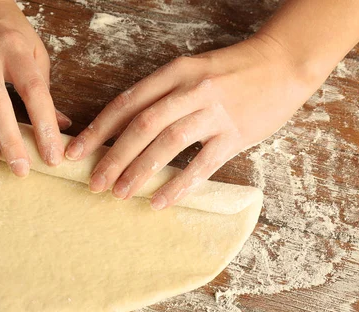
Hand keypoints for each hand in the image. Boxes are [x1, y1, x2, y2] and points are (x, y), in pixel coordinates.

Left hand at [65, 36, 319, 208]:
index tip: (75, 153)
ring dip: (139, 171)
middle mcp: (189, 90)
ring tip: (119, 194)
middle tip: (93, 182)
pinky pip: (202, 164)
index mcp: (173, 73)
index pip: (125, 104)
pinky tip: (160, 202)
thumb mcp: (191, 72)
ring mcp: (214, 112)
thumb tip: (124, 132)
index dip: (97, 131)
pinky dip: (179, 185)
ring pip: (167, 144)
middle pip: (140, 126)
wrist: (283, 63)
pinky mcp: (236, 133)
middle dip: (112, 157)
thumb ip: (161, 97)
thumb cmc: (231, 71)